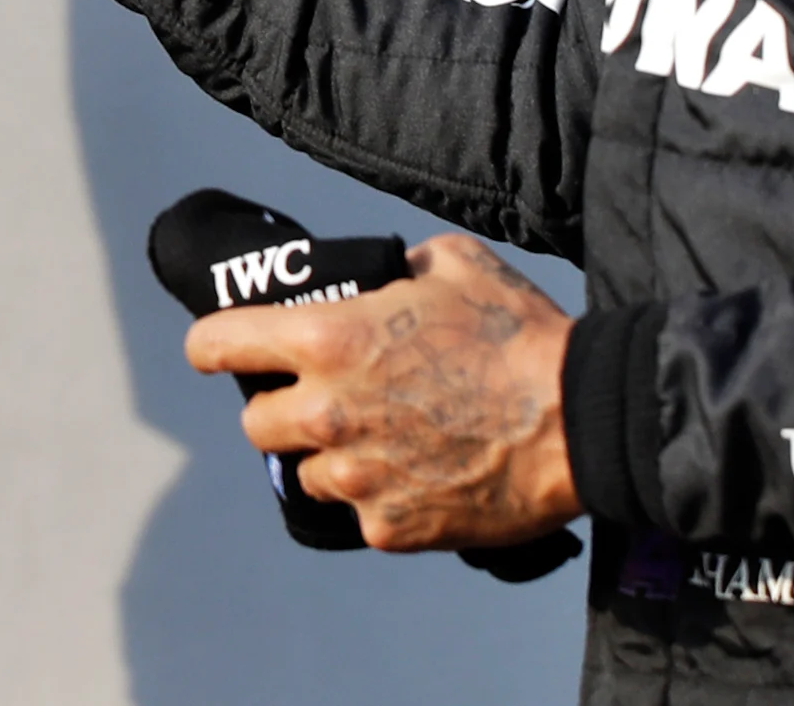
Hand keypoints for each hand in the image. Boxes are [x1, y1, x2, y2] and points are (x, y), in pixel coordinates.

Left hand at [185, 235, 579, 551]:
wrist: (581, 420)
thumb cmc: (518, 335)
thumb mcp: (451, 264)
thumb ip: (396, 272)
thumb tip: (387, 281)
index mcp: (327, 340)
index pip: (217, 344)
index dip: (211, 346)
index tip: (215, 352)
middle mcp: (326, 413)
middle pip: (255, 424)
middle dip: (281, 410)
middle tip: (326, 399)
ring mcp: (356, 479)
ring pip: (308, 475)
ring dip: (332, 458)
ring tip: (387, 439)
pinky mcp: (389, 530)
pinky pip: (363, 515)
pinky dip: (383, 499)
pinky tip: (425, 474)